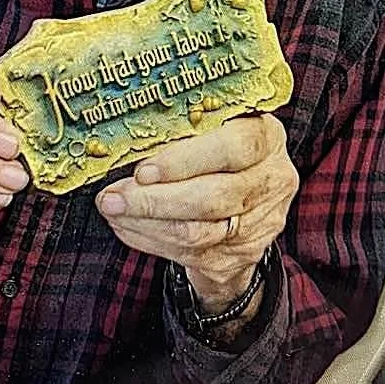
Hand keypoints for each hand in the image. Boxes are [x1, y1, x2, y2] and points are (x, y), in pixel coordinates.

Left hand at [96, 113, 298, 311]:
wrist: (247, 203)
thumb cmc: (220, 151)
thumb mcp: (215, 127)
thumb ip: (185, 129)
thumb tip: (128, 138)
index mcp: (267, 138)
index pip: (234, 148)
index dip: (187, 160)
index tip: (144, 170)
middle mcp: (272, 181)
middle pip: (212, 198)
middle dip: (154, 200)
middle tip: (112, 197)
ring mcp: (259, 224)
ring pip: (197, 232)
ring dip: (145, 222)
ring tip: (112, 209)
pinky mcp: (240, 256)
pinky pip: (188, 253)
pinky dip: (149, 239)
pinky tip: (126, 225)